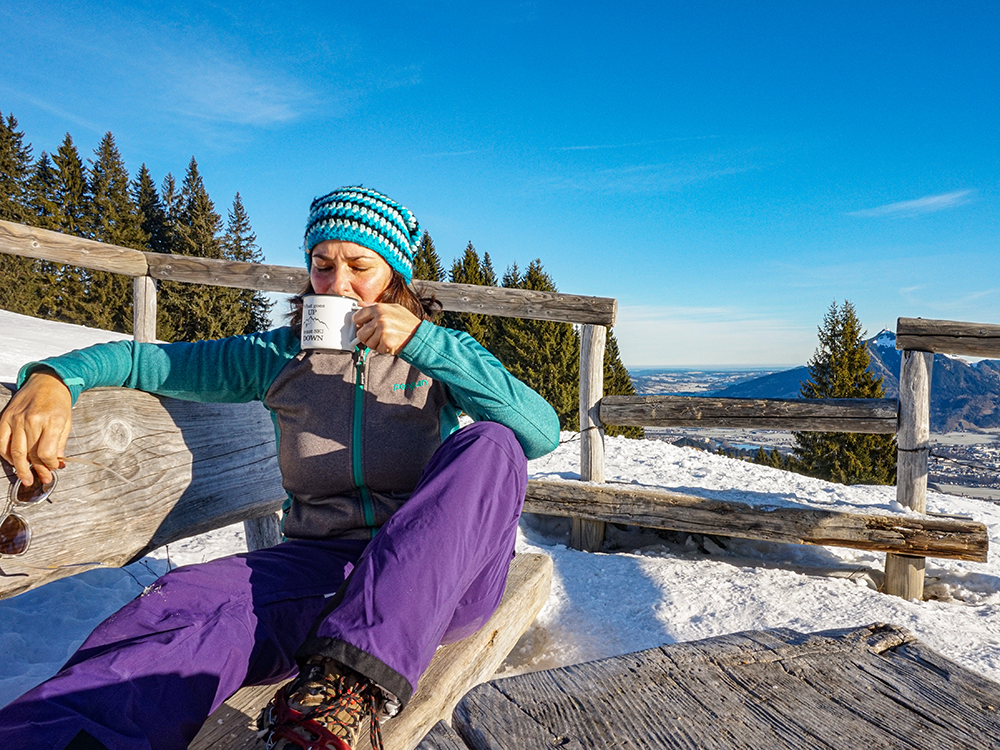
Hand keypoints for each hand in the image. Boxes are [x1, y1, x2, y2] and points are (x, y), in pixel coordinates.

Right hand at [0, 370, 71, 485]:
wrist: (47, 381)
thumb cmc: (59, 402)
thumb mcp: (67, 422)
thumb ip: (60, 444)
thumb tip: (56, 464)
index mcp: (53, 421)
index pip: (47, 452)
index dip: (49, 465)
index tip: (52, 469)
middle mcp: (33, 420)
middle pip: (31, 454)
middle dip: (36, 470)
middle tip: (41, 479)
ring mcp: (16, 418)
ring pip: (15, 451)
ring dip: (20, 468)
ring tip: (26, 477)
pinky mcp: (5, 417)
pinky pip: (1, 441)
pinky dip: (5, 454)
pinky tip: (13, 461)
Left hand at [353, 303, 420, 355]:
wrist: (419, 334)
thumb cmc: (407, 321)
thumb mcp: (392, 308)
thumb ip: (374, 306)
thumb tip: (360, 304)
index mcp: (378, 308)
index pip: (357, 317)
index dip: (360, 323)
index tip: (364, 325)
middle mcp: (380, 319)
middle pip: (360, 333)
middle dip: (366, 336)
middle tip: (375, 335)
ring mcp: (383, 332)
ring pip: (367, 343)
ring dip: (374, 343)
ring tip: (384, 338)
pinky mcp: (386, 343)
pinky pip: (376, 349)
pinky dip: (382, 348)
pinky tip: (389, 342)